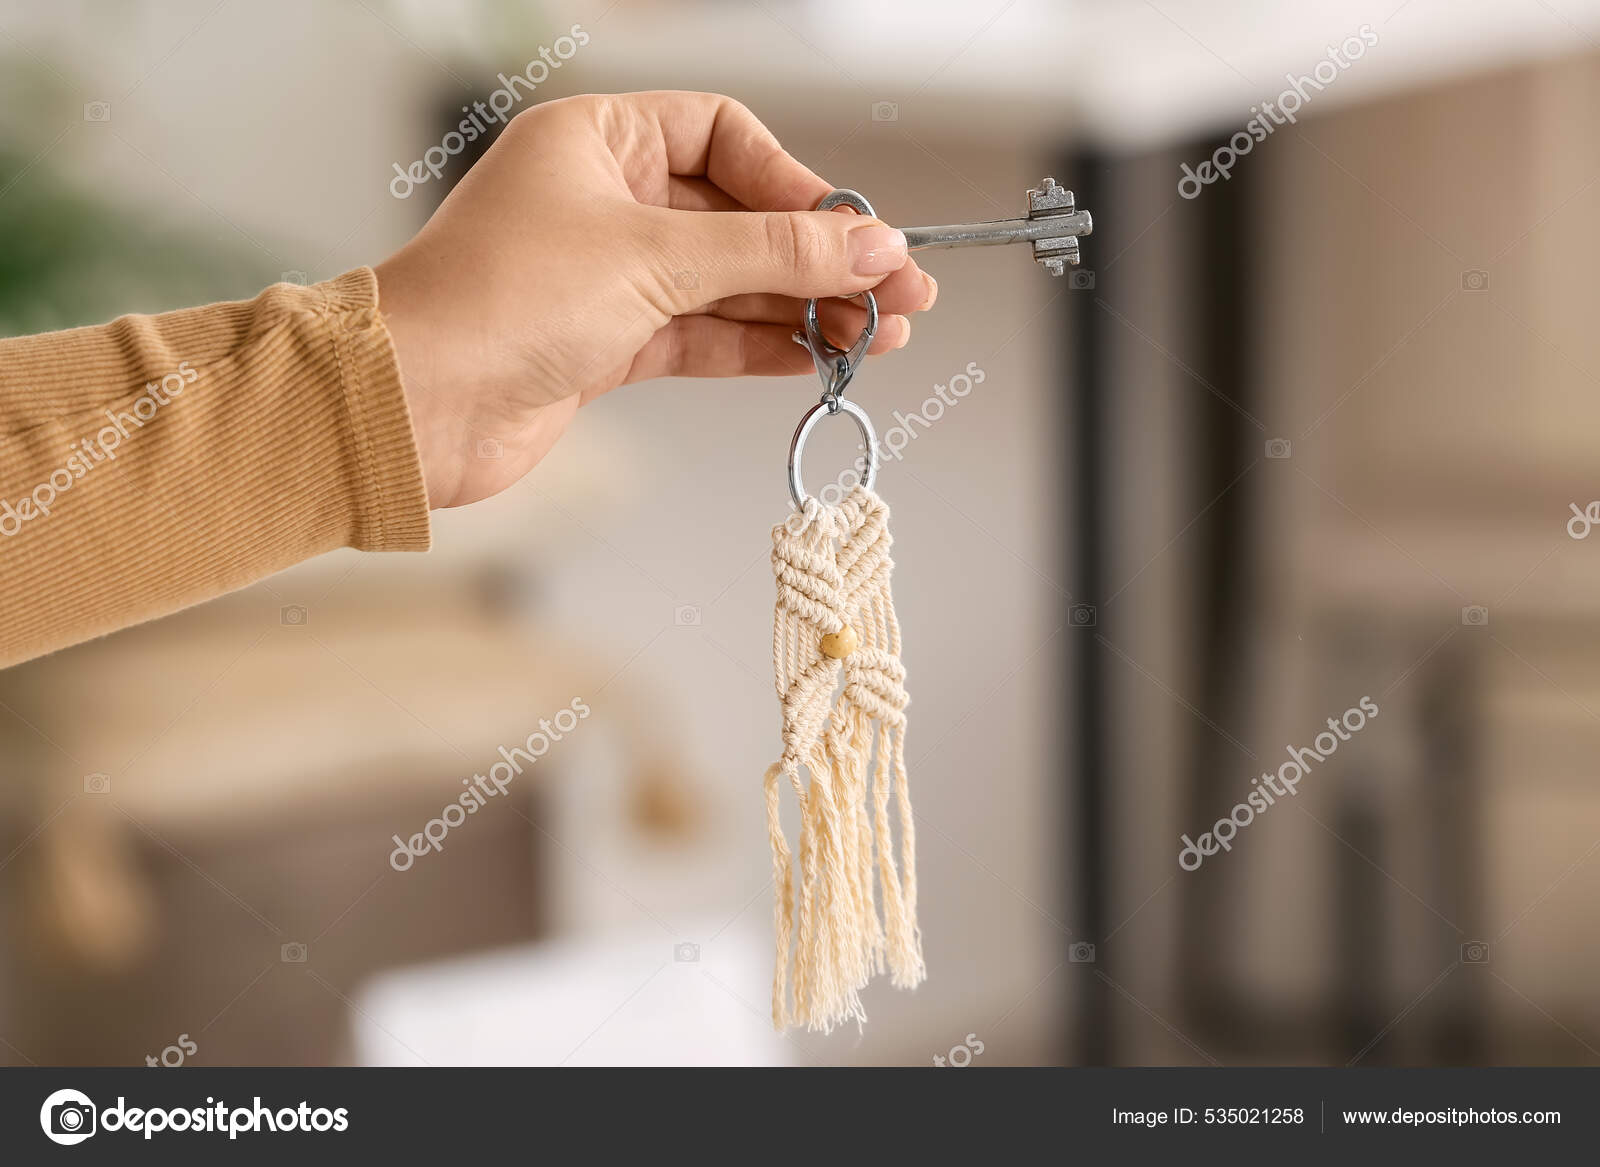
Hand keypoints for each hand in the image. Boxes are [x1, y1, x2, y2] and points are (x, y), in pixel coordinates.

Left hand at [374, 90, 935, 508]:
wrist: (412, 407)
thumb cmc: (499, 301)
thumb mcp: (654, 257)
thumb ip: (770, 252)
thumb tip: (871, 246)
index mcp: (598, 141)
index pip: (723, 137)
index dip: (794, 183)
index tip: (851, 232)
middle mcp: (604, 202)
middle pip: (738, 217)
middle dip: (819, 259)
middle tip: (900, 294)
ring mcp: (607, 277)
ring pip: (728, 284)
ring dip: (804, 310)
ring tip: (880, 338)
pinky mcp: (607, 344)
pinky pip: (703, 336)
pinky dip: (760, 347)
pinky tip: (819, 359)